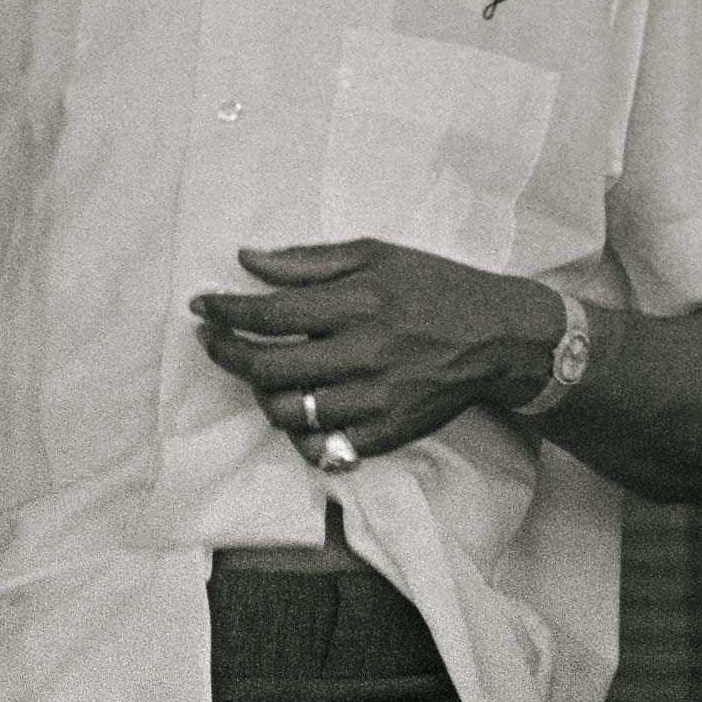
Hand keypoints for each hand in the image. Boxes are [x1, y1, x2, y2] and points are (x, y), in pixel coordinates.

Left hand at [192, 240, 555, 464]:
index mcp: (359, 304)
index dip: (226, 311)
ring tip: (258, 372)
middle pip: (268, 367)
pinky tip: (297, 406)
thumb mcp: (375, 255)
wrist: (499, 338)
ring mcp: (375, 401)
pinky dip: (298, 431)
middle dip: (225, 353)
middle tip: (212, 341)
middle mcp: (364, 354)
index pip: (270, 313)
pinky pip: (321, 447)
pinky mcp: (387, 434)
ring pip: (288, 412)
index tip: (202, 307)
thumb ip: (307, 261)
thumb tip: (245, 259)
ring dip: (259, 392)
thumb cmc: (434, 287)